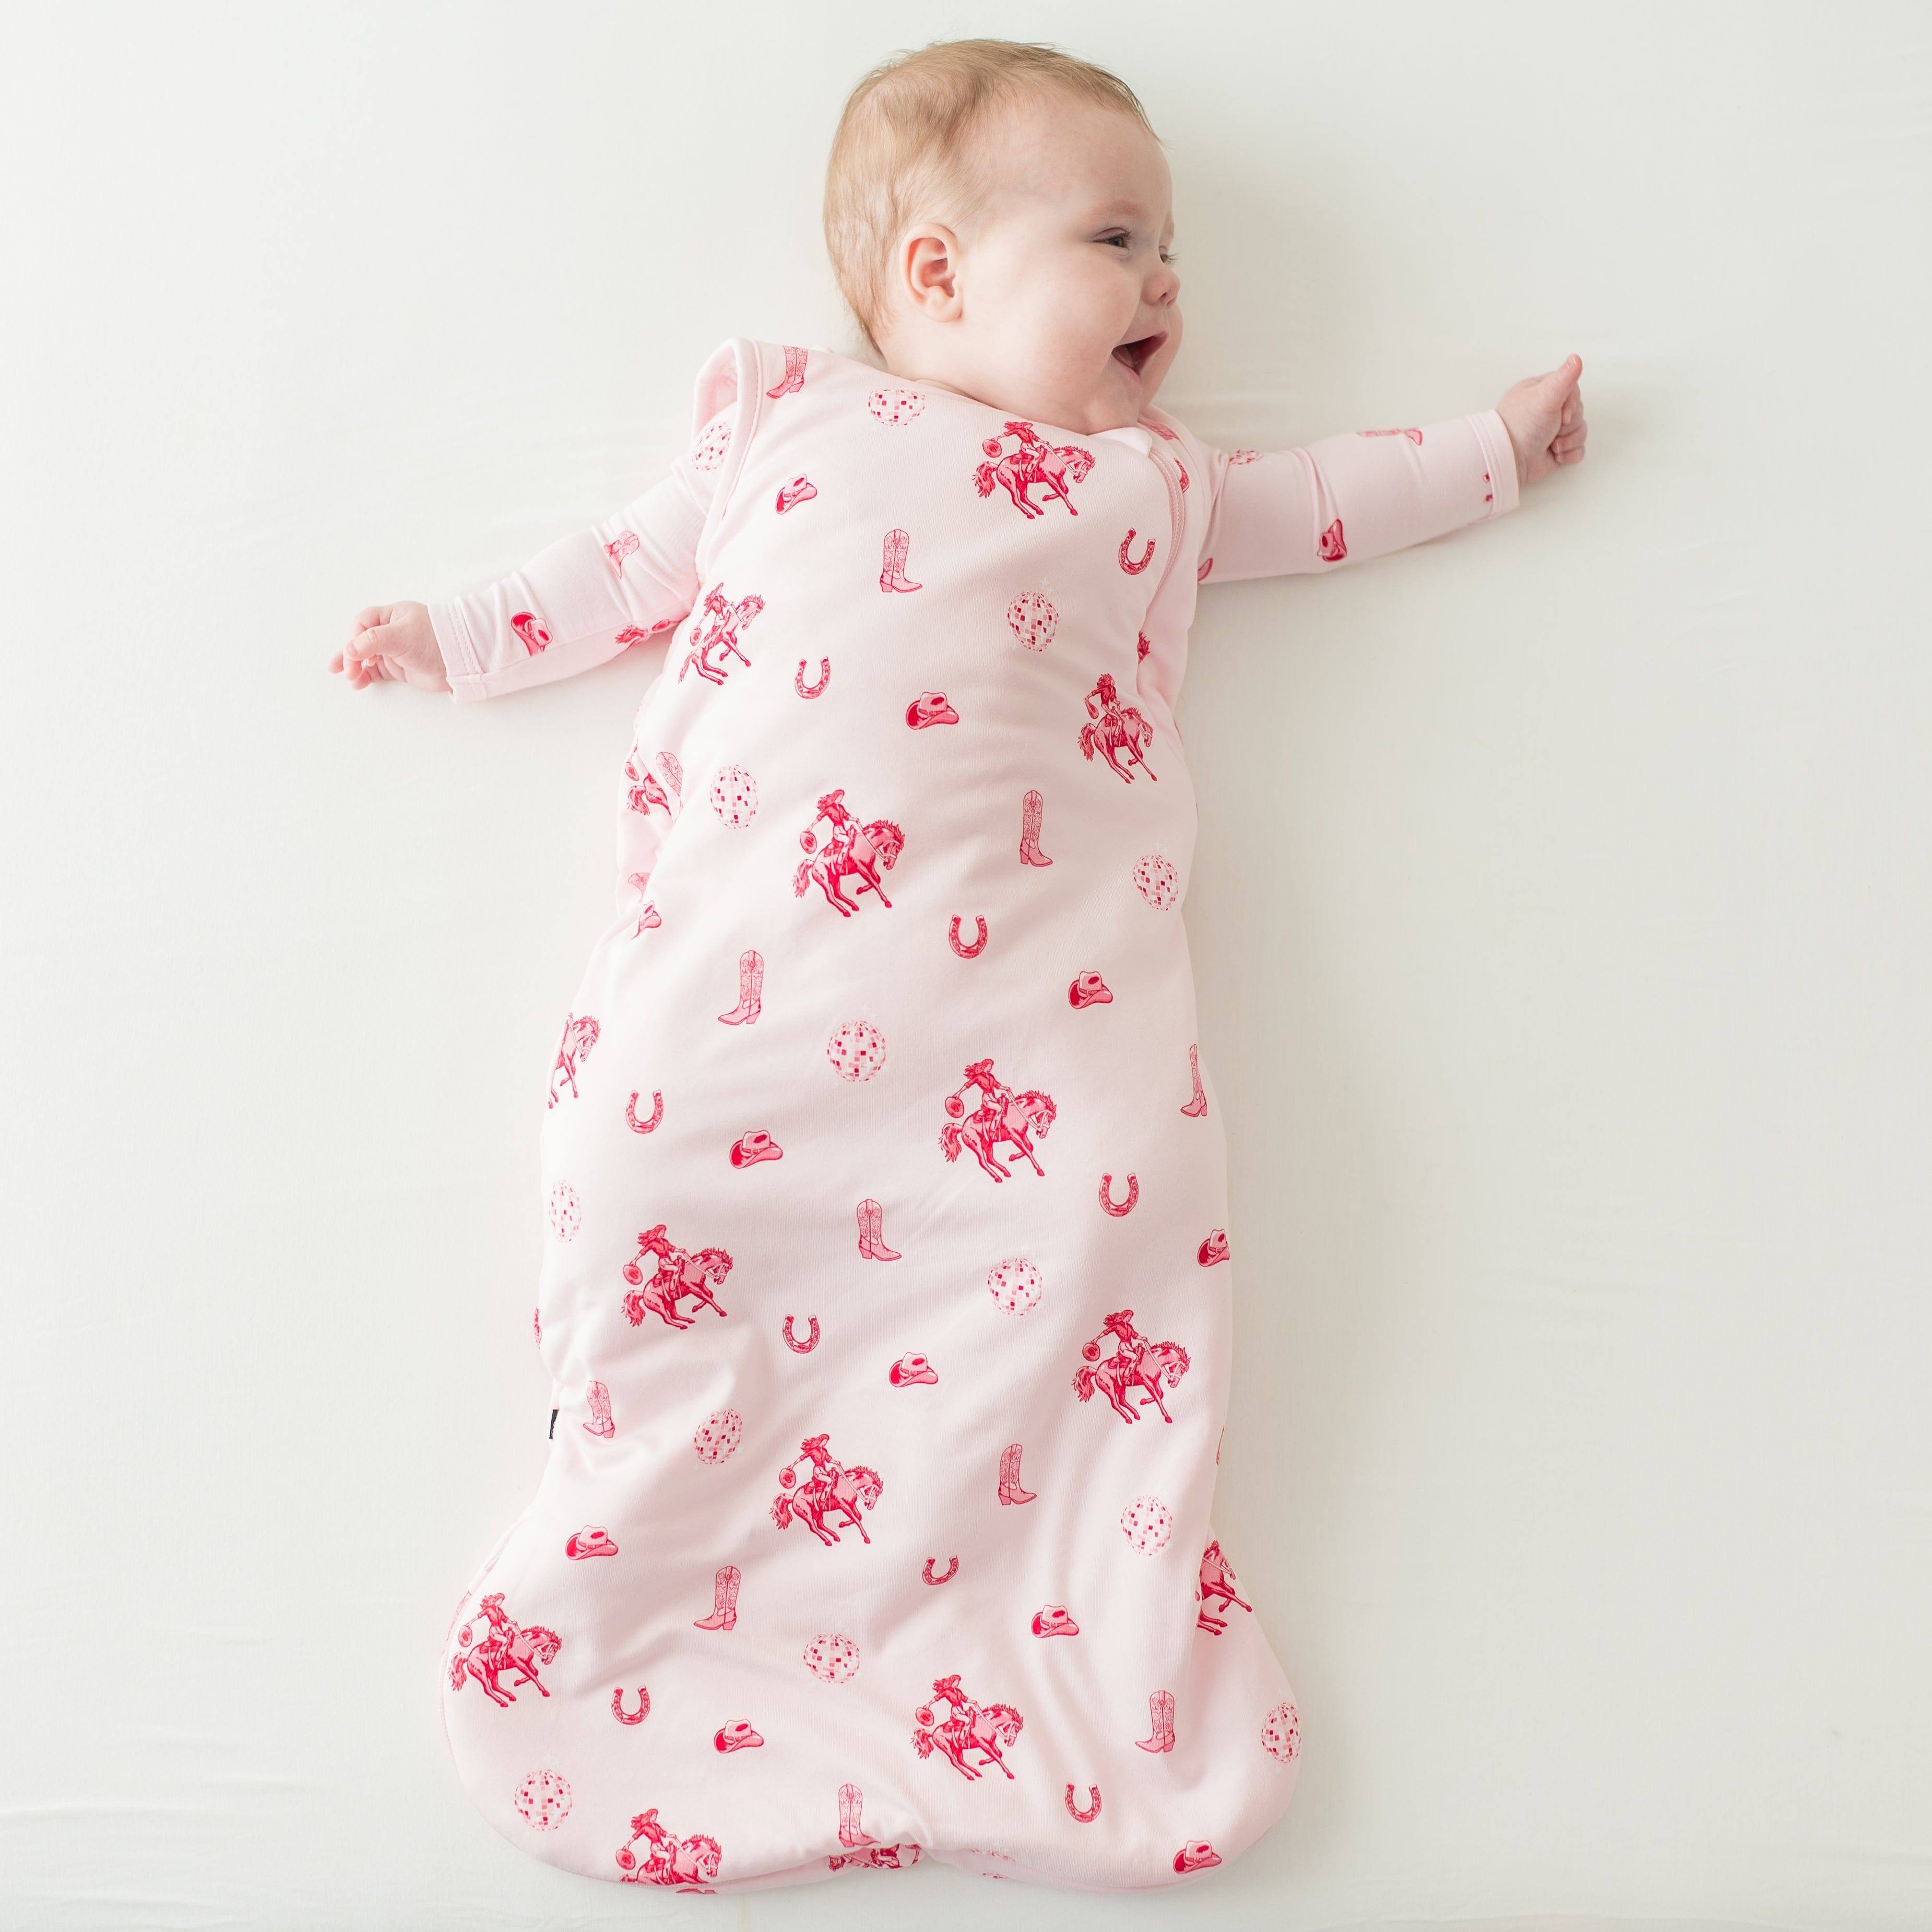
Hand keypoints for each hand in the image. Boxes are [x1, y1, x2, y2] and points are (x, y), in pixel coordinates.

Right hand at [328, 602, 450, 693]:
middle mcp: (391, 632)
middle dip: (350, 655)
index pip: (363, 624)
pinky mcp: (400, 668)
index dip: (354, 638)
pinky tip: (359, 683)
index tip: (353, 654)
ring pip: (366, 658)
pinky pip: (376, 671)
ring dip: (355, 667)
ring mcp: (395, 651)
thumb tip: (349, 650)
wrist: (461, 662)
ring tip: (349, 679)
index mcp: (392, 616)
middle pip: (361, 641)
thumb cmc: (435, 640)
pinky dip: (366, 677)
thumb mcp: (402, 636)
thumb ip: (374, 641)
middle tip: (344, 670)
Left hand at [1494, 354, 1586, 487]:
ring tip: (1551, 445)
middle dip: (1569, 424)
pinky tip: (1555, 455)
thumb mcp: (1544, 397)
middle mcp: (1548, 410)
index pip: (1573, 389)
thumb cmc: (1521, 427)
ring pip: (1581, 430)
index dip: (1572, 402)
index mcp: (1542, 392)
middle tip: (1552, 429)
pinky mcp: (1557, 450)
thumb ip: (1563, 378)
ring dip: (1569, 441)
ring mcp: (1553, 431)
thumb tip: (1576, 358)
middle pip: (1579, 411)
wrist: (1509, 462)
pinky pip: (1578, 450)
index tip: (1561, 413)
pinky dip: (1569, 454)